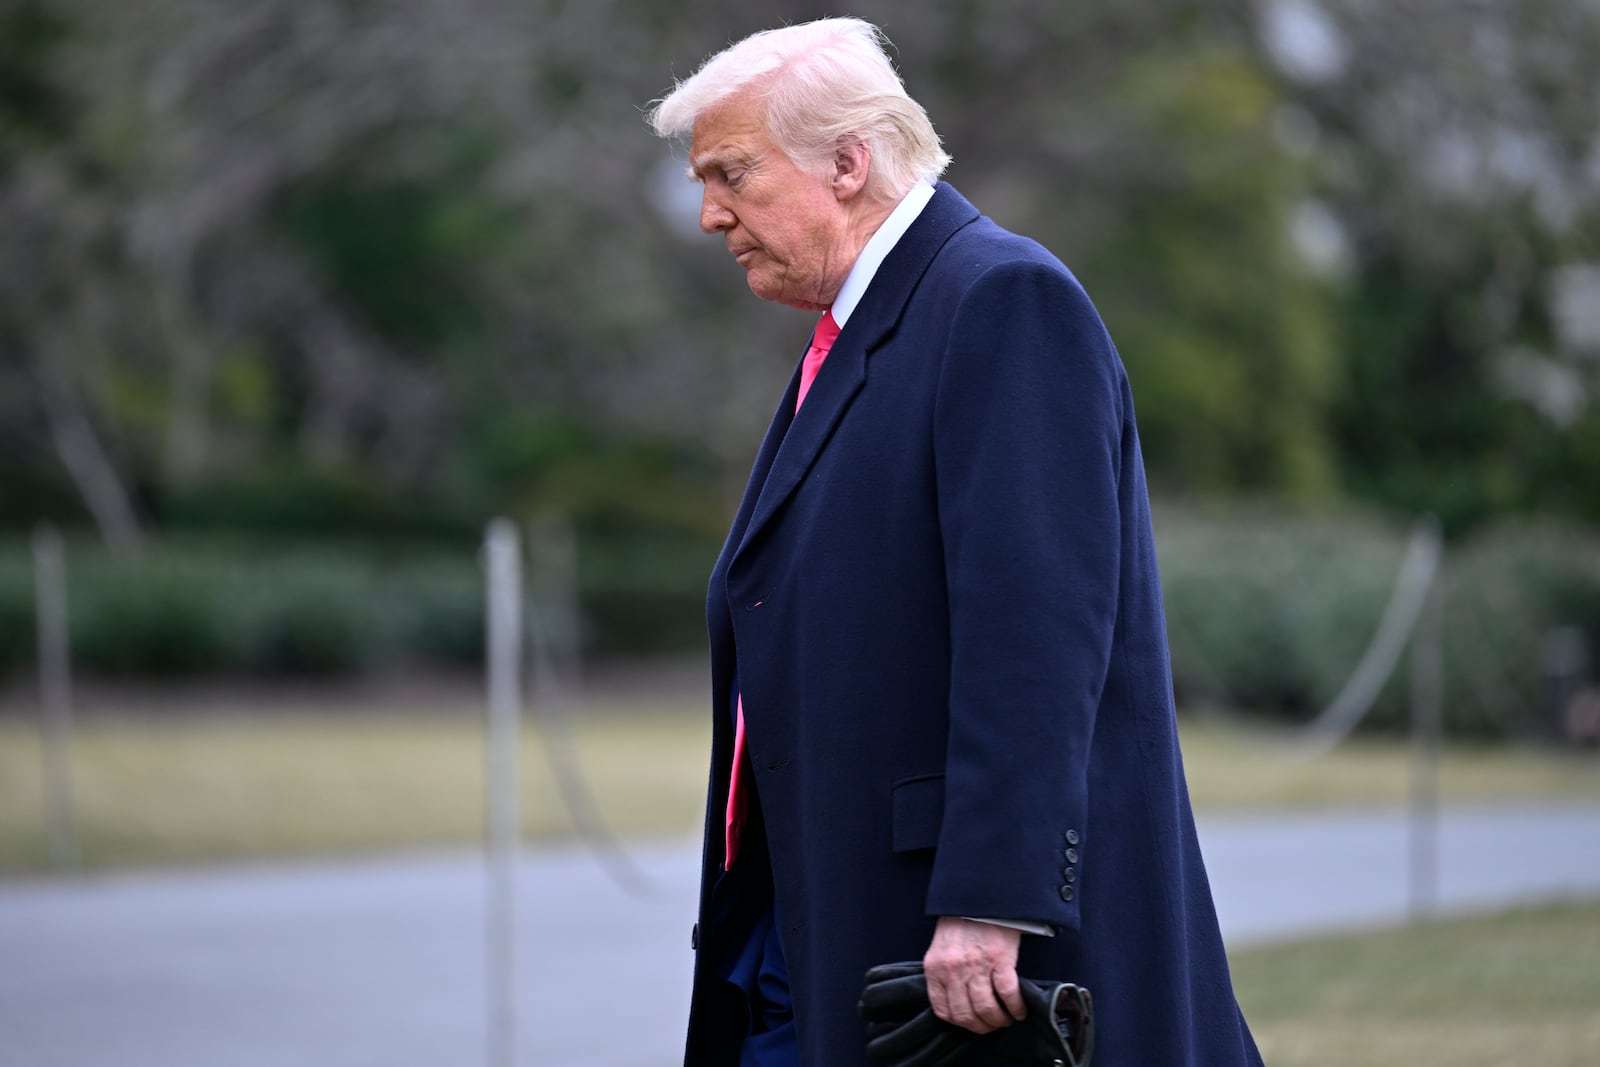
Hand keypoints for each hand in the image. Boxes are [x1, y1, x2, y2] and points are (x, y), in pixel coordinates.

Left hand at [922, 916, 1025, 1034]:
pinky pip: (1008, 994)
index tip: (973, 1023)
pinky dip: (1016, 1007)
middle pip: (965, 1015)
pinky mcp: (999, 959)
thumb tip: (957, 1001)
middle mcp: (953, 970)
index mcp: (935, 968)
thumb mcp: (941, 948)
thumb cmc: (961, 921)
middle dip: (982, 1027)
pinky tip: (1020, 1010)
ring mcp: (976, 965)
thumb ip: (944, 973)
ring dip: (999, 1020)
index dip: (961, 1023)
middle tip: (993, 1025)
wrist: (979, 895)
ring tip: (1007, 1019)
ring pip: (986, 1009)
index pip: (943, 1011)